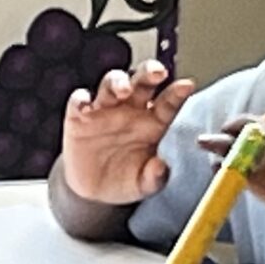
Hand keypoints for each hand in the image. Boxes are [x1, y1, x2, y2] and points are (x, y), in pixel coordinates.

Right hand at [57, 65, 197, 206]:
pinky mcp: (79, 117)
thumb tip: (161, 168)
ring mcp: (104, 110)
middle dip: (149, 72)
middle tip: (158, 72)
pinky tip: (84, 104)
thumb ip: (154, 178)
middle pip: (142, 81)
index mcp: (153, 122)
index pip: (168, 102)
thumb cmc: (125, 180)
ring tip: (123, 89)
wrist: (93, 191)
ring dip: (118, 81)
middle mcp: (130, 109)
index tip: (186, 86)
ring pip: (112, 83)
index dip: (177, 93)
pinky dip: (80, 99)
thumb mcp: (142, 185)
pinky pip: (78, 101)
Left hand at [197, 93, 264, 251]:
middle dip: (233, 126)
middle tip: (224, 131)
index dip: (261, 122)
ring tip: (205, 142)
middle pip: (245, 125)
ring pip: (232, 144)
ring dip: (217, 142)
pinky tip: (214, 164)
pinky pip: (230, 166)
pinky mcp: (257, 178)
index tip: (257, 127)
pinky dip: (220, 164)